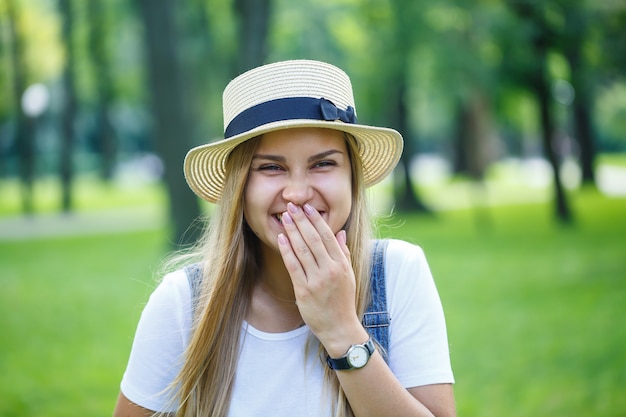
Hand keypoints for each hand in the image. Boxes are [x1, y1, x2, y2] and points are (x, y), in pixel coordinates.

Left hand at [277, 202, 363, 351]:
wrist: (340, 328)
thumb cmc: (343, 300)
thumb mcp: (349, 275)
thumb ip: (343, 252)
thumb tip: (340, 232)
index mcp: (342, 265)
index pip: (328, 236)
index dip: (317, 220)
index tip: (308, 207)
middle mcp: (330, 270)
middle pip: (314, 240)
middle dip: (302, 221)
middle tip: (292, 206)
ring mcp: (317, 281)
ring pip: (302, 250)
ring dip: (292, 231)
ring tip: (284, 217)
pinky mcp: (304, 291)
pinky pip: (293, 266)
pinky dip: (287, 250)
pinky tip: (281, 238)